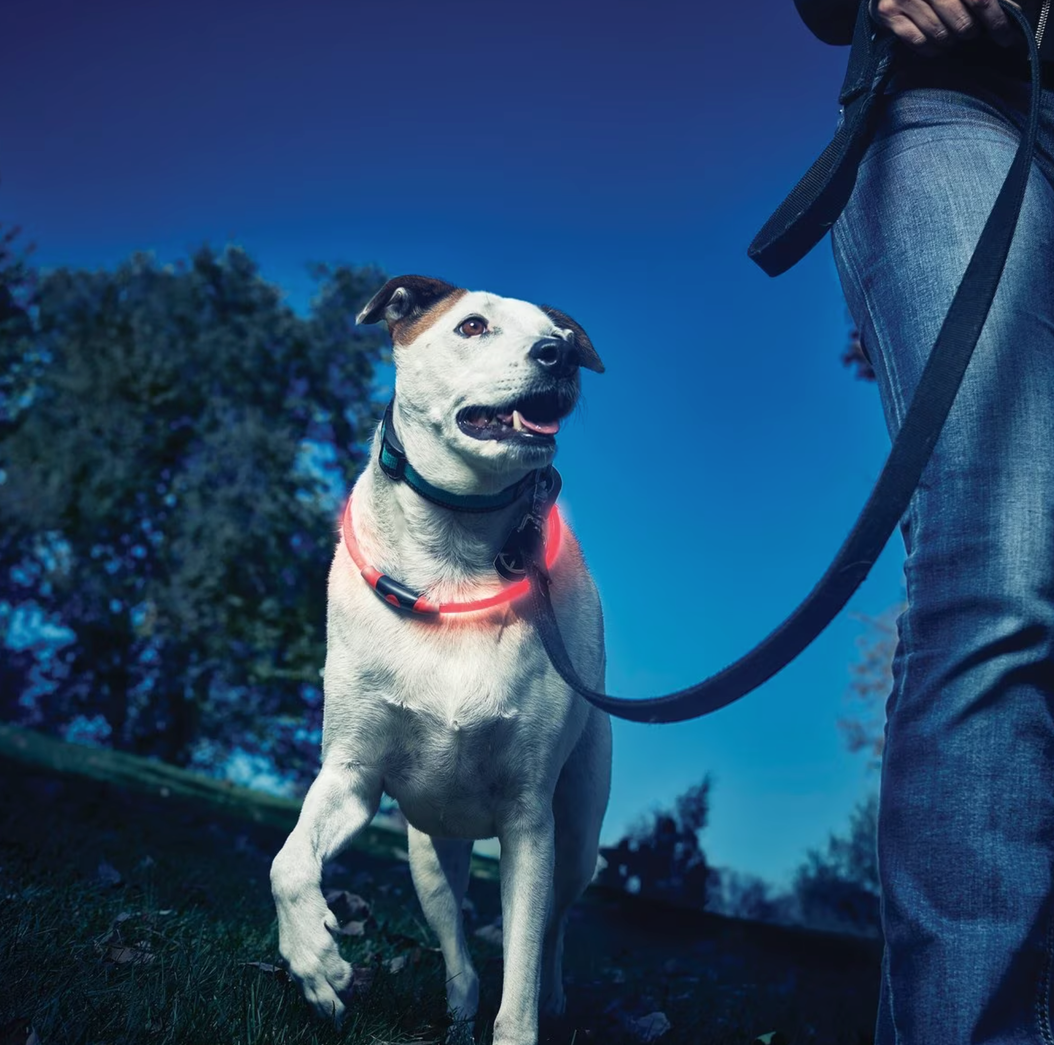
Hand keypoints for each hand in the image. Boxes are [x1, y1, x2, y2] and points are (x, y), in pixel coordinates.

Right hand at [869, 0, 1021, 55]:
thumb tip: (1013, 9)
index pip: (982, 1)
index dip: (997, 22)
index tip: (1008, 38)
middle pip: (962, 23)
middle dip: (971, 32)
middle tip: (970, 31)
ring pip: (941, 36)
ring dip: (951, 42)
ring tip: (951, 35)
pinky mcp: (889, 13)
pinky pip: (918, 42)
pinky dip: (931, 49)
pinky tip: (936, 44)